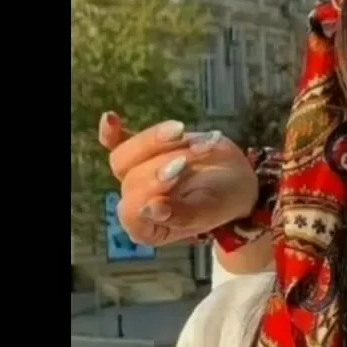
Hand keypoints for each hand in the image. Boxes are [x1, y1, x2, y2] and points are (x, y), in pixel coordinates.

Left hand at [98, 112, 257, 246]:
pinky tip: (110, 118)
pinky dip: (111, 132)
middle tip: (192, 153)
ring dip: (157, 141)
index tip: (178, 171)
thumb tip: (150, 210)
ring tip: (187, 134)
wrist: (236, 180)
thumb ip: (181, 213)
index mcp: (149, 228)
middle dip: (163, 162)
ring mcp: (135, 177)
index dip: (151, 188)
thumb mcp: (209, 210)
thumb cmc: (224, 201)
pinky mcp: (140, 154)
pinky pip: (117, 142)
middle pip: (131, 178)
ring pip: (127, 154)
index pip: (132, 209)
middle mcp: (136, 204)